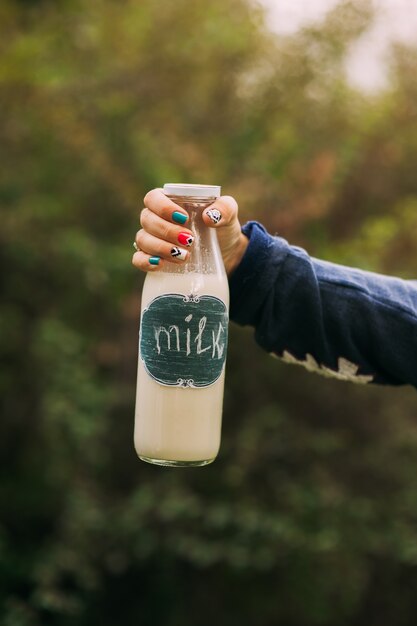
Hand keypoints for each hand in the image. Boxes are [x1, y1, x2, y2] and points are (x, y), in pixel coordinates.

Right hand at [132, 188, 247, 275]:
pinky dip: (145, 262)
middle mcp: (156, 219)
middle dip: (167, 231)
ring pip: (142, 240)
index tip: (184, 218)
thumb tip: (209, 216)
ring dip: (161, 248)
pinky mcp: (153, 259)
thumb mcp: (228, 215)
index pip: (153, 198)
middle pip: (147, 220)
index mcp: (169, 202)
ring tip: (185, 256)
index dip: (163, 207)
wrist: (226, 254)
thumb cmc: (222, 228)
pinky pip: (138, 259)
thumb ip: (225, 208)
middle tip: (190, 240)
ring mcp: (152, 240)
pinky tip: (160, 264)